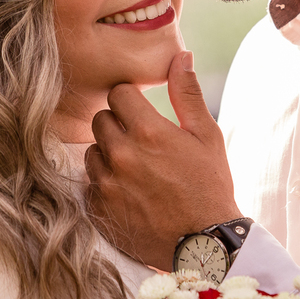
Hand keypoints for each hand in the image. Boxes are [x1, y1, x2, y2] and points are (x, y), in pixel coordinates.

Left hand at [85, 51, 242, 269]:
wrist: (205, 243)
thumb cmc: (210, 185)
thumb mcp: (206, 135)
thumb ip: (187, 93)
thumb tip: (181, 55)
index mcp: (148, 131)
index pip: (118, 94)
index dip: (132, 101)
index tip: (143, 112)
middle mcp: (122, 154)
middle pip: (101, 119)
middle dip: (119, 124)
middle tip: (141, 141)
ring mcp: (107, 183)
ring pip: (92, 151)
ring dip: (109, 154)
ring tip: (135, 168)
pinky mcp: (99, 209)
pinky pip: (90, 183)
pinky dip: (105, 184)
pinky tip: (129, 191)